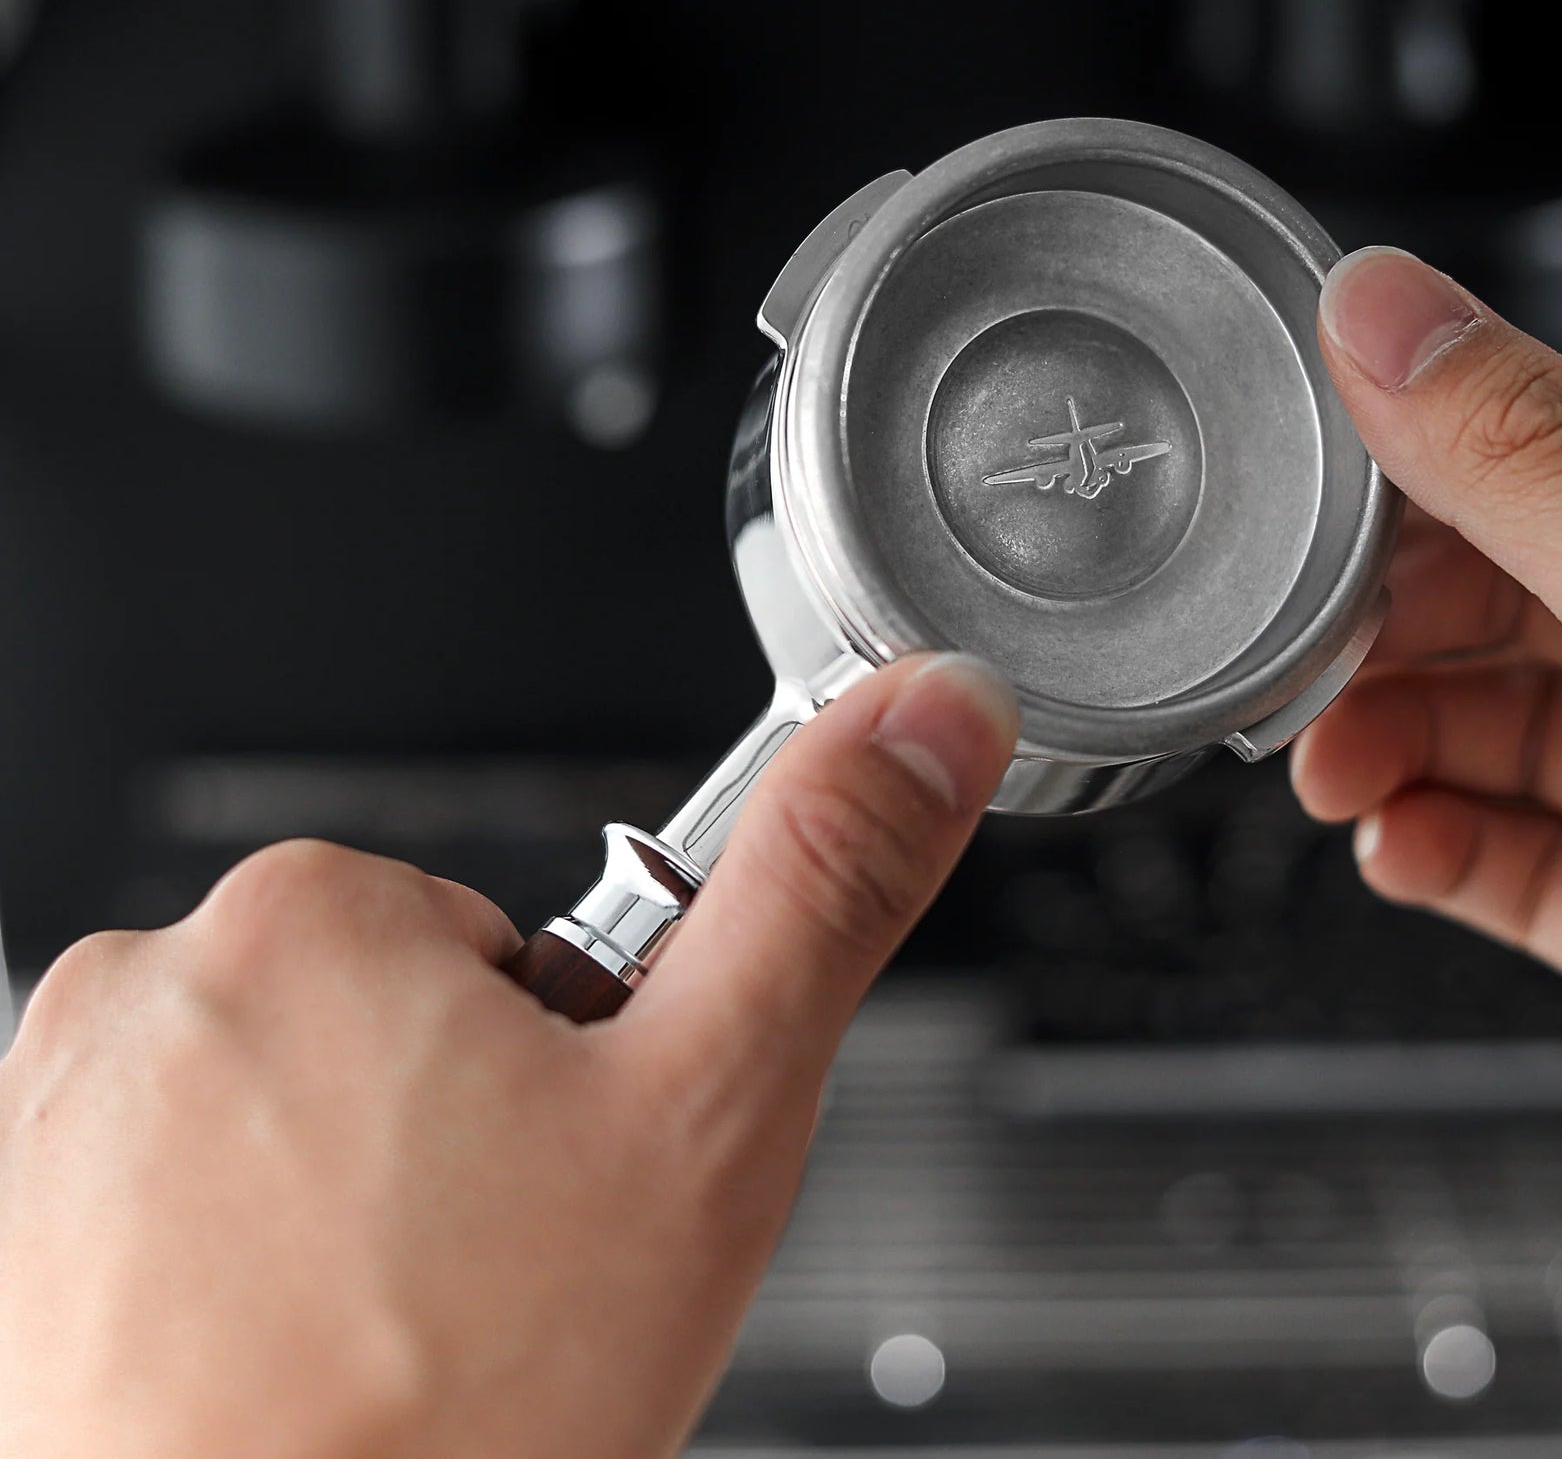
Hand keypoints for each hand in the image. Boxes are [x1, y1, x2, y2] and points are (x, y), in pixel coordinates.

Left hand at [0, 654, 1017, 1458]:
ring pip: (292, 1124)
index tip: (553, 1183)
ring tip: (387, 1340)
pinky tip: (286, 1375)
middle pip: (392, 1029)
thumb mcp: (709, 1114)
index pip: (503, 947)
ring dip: (353, 1212)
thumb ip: (825, 886)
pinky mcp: (17, 1243)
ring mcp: (57, 1123)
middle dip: (458, 1137)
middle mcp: (151, 987)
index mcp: (320, 914)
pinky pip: (180, 1214)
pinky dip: (242, 1279)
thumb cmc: (448, 1415)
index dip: (565, 1077)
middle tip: (482, 1277)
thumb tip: (930, 713)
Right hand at [1293, 247, 1561, 1232]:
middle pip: (1506, 596)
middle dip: (1384, 630)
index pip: (1549, 446)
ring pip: (1502, 732)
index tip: (1298, 502)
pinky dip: (1441, 853)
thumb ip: (1540, 468)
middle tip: (1300, 663)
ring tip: (1334, 770)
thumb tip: (1389, 309)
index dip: (1406, 469)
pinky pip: (1524, 866)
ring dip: (1392, 743)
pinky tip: (1400, 848)